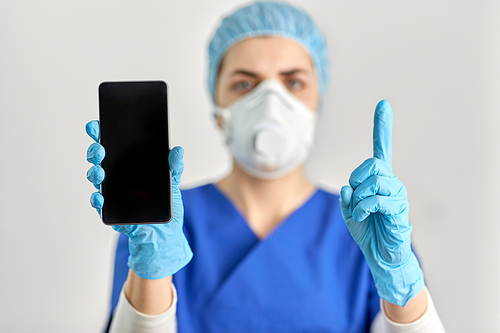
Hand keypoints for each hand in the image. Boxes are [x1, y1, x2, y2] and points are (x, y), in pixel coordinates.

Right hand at [85, 120, 192, 278]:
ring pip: (96, 179)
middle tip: (100, 147)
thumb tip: (177, 151)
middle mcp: (116, 176)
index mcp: (128, 165)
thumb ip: (173, 168)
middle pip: (99, 159)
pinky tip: (100, 195)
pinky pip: (99, 204)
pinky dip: (97, 199)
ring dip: (94, 173)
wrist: (165, 233)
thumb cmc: (166, 205)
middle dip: (96, 151)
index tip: (96, 124)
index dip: (101, 134)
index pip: (112, 145)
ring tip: (100, 171)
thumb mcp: (172, 184)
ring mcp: (111, 193)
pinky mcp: (111, 211)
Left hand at [338, 100, 423, 306]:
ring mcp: (397, 194)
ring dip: (359, 198)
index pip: (381, 148)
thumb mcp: (350, 211)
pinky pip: (376, 199)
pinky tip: (363, 216)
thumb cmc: (368, 231)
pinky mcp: (399, 209)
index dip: (381, 127)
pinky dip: (362, 208)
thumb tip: (346, 188)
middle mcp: (391, 182)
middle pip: (371, 164)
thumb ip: (346, 197)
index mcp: (378, 179)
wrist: (382, 255)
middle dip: (356, 179)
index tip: (383, 104)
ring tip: (360, 212)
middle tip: (356, 198)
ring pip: (373, 181)